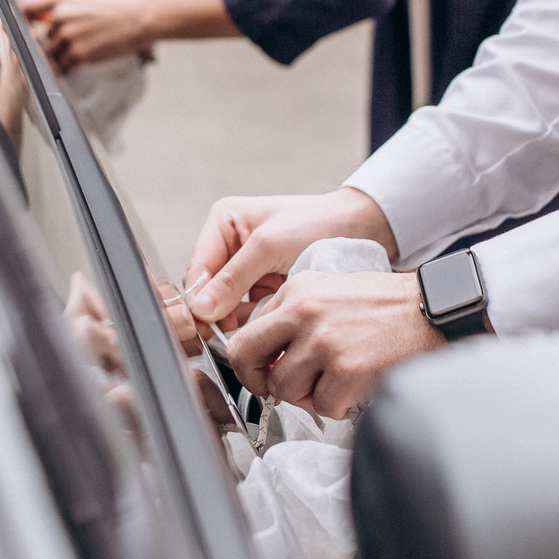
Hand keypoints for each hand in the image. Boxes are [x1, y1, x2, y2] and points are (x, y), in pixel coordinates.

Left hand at [21, 0, 153, 72]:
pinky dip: (70, 65)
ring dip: (61, 54)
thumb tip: (46, 19)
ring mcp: (68, 36)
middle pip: (42, 35)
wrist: (140, 17)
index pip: (27, 6)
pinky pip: (65, 64)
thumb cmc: (116, 6)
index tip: (25, 26)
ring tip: (78, 50)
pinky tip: (82, 60)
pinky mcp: (79, 53)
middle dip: (52, 40)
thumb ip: (63, 5)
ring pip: (52, 51)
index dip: (23, 18)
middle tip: (68, 42)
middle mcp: (60, 15)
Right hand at [184, 188, 396, 326]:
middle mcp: (230, 245)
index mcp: (224, 223)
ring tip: (252, 329)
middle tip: (228, 335)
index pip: (197, 269)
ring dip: (236, 320)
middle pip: (208, 290)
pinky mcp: (264, 286)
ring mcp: (247, 268)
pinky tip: (266, 326)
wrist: (361, 229)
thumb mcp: (269, 246)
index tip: (206, 325)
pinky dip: (254, 321)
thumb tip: (202, 307)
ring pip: (226, 305)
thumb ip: (233, 277)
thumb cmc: (319, 223)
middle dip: (217, 312)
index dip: (199, 299)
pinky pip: (247, 312)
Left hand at [223, 270, 442, 418]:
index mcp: (296, 291)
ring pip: (284, 390)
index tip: (262, 371)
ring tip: (334, 381)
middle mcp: (304, 312)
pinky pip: (323, 406)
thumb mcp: (328, 291)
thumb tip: (266, 354)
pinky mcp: (347, 370)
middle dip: (258, 382)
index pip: (245, 333)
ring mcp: (324, 342)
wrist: (432, 311)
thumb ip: (293, 316)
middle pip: (248, 360)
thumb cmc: (385, 306)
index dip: (250, 361)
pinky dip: (339, 405)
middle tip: (277, 389)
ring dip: (307, 395)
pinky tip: (356, 386)